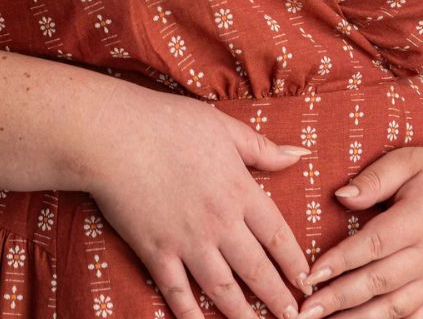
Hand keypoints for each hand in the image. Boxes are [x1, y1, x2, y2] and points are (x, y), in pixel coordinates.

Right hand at [82, 84, 315, 318]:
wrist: (115, 135)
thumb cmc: (168, 122)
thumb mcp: (222, 127)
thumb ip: (261, 148)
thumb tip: (300, 156)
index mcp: (238, 189)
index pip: (277, 235)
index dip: (294, 261)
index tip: (307, 280)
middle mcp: (219, 222)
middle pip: (256, 269)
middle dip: (278, 298)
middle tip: (294, 317)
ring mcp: (187, 241)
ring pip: (223, 288)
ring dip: (243, 314)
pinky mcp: (156, 251)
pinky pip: (178, 292)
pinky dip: (191, 314)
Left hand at [297, 144, 422, 318]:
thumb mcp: (407, 160)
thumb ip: (374, 179)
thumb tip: (341, 196)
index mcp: (418, 220)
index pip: (373, 245)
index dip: (340, 262)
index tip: (311, 275)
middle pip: (379, 282)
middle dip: (339, 299)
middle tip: (307, 310)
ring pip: (395, 308)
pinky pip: (418, 318)